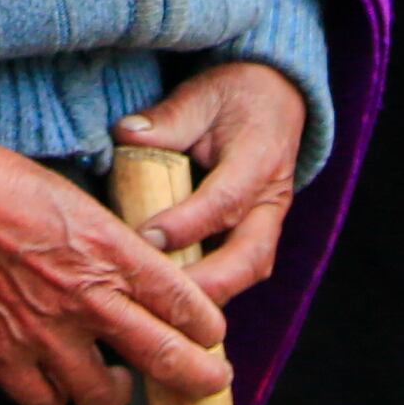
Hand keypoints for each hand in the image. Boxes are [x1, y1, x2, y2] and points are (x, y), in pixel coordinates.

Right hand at [0, 136, 231, 404]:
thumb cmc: (2, 182)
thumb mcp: (78, 198)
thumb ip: (114, 245)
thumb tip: (144, 272)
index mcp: (110, 250)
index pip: (185, 305)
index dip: (208, 328)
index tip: (212, 336)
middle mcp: (86, 297)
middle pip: (164, 358)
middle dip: (198, 377)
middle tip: (208, 381)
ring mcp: (43, 332)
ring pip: (104, 395)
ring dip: (117, 391)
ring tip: (115, 380)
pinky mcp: (0, 353)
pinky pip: (45, 401)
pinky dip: (57, 395)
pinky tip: (58, 377)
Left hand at [111, 61, 305, 304]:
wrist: (276, 99)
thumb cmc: (235, 97)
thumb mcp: (202, 94)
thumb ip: (168, 118)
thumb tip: (127, 134)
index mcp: (259, 160)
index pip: (225, 201)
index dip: (186, 223)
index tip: (145, 235)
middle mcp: (271, 202)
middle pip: (250, 259)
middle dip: (207, 285)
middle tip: (161, 299)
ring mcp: (267, 226)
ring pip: (247, 274)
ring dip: (209, 295)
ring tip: (163, 310)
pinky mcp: (256, 239)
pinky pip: (237, 274)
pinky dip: (209, 291)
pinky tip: (172, 302)